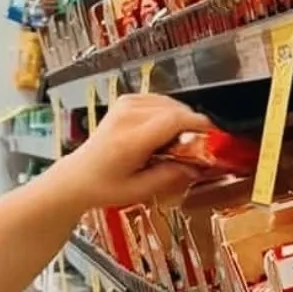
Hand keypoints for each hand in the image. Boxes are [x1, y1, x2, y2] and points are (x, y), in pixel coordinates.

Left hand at [47, 93, 210, 214]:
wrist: (78, 175)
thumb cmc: (106, 186)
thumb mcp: (139, 191)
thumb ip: (170, 177)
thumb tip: (198, 167)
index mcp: (130, 140)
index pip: (173, 120)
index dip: (198, 125)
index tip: (214, 137)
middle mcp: (127, 116)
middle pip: (175, 109)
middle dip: (192, 126)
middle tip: (196, 147)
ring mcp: (126, 104)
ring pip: (170, 103)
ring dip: (181, 119)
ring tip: (177, 143)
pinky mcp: (127, 100)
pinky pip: (160, 101)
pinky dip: (169, 113)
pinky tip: (165, 133)